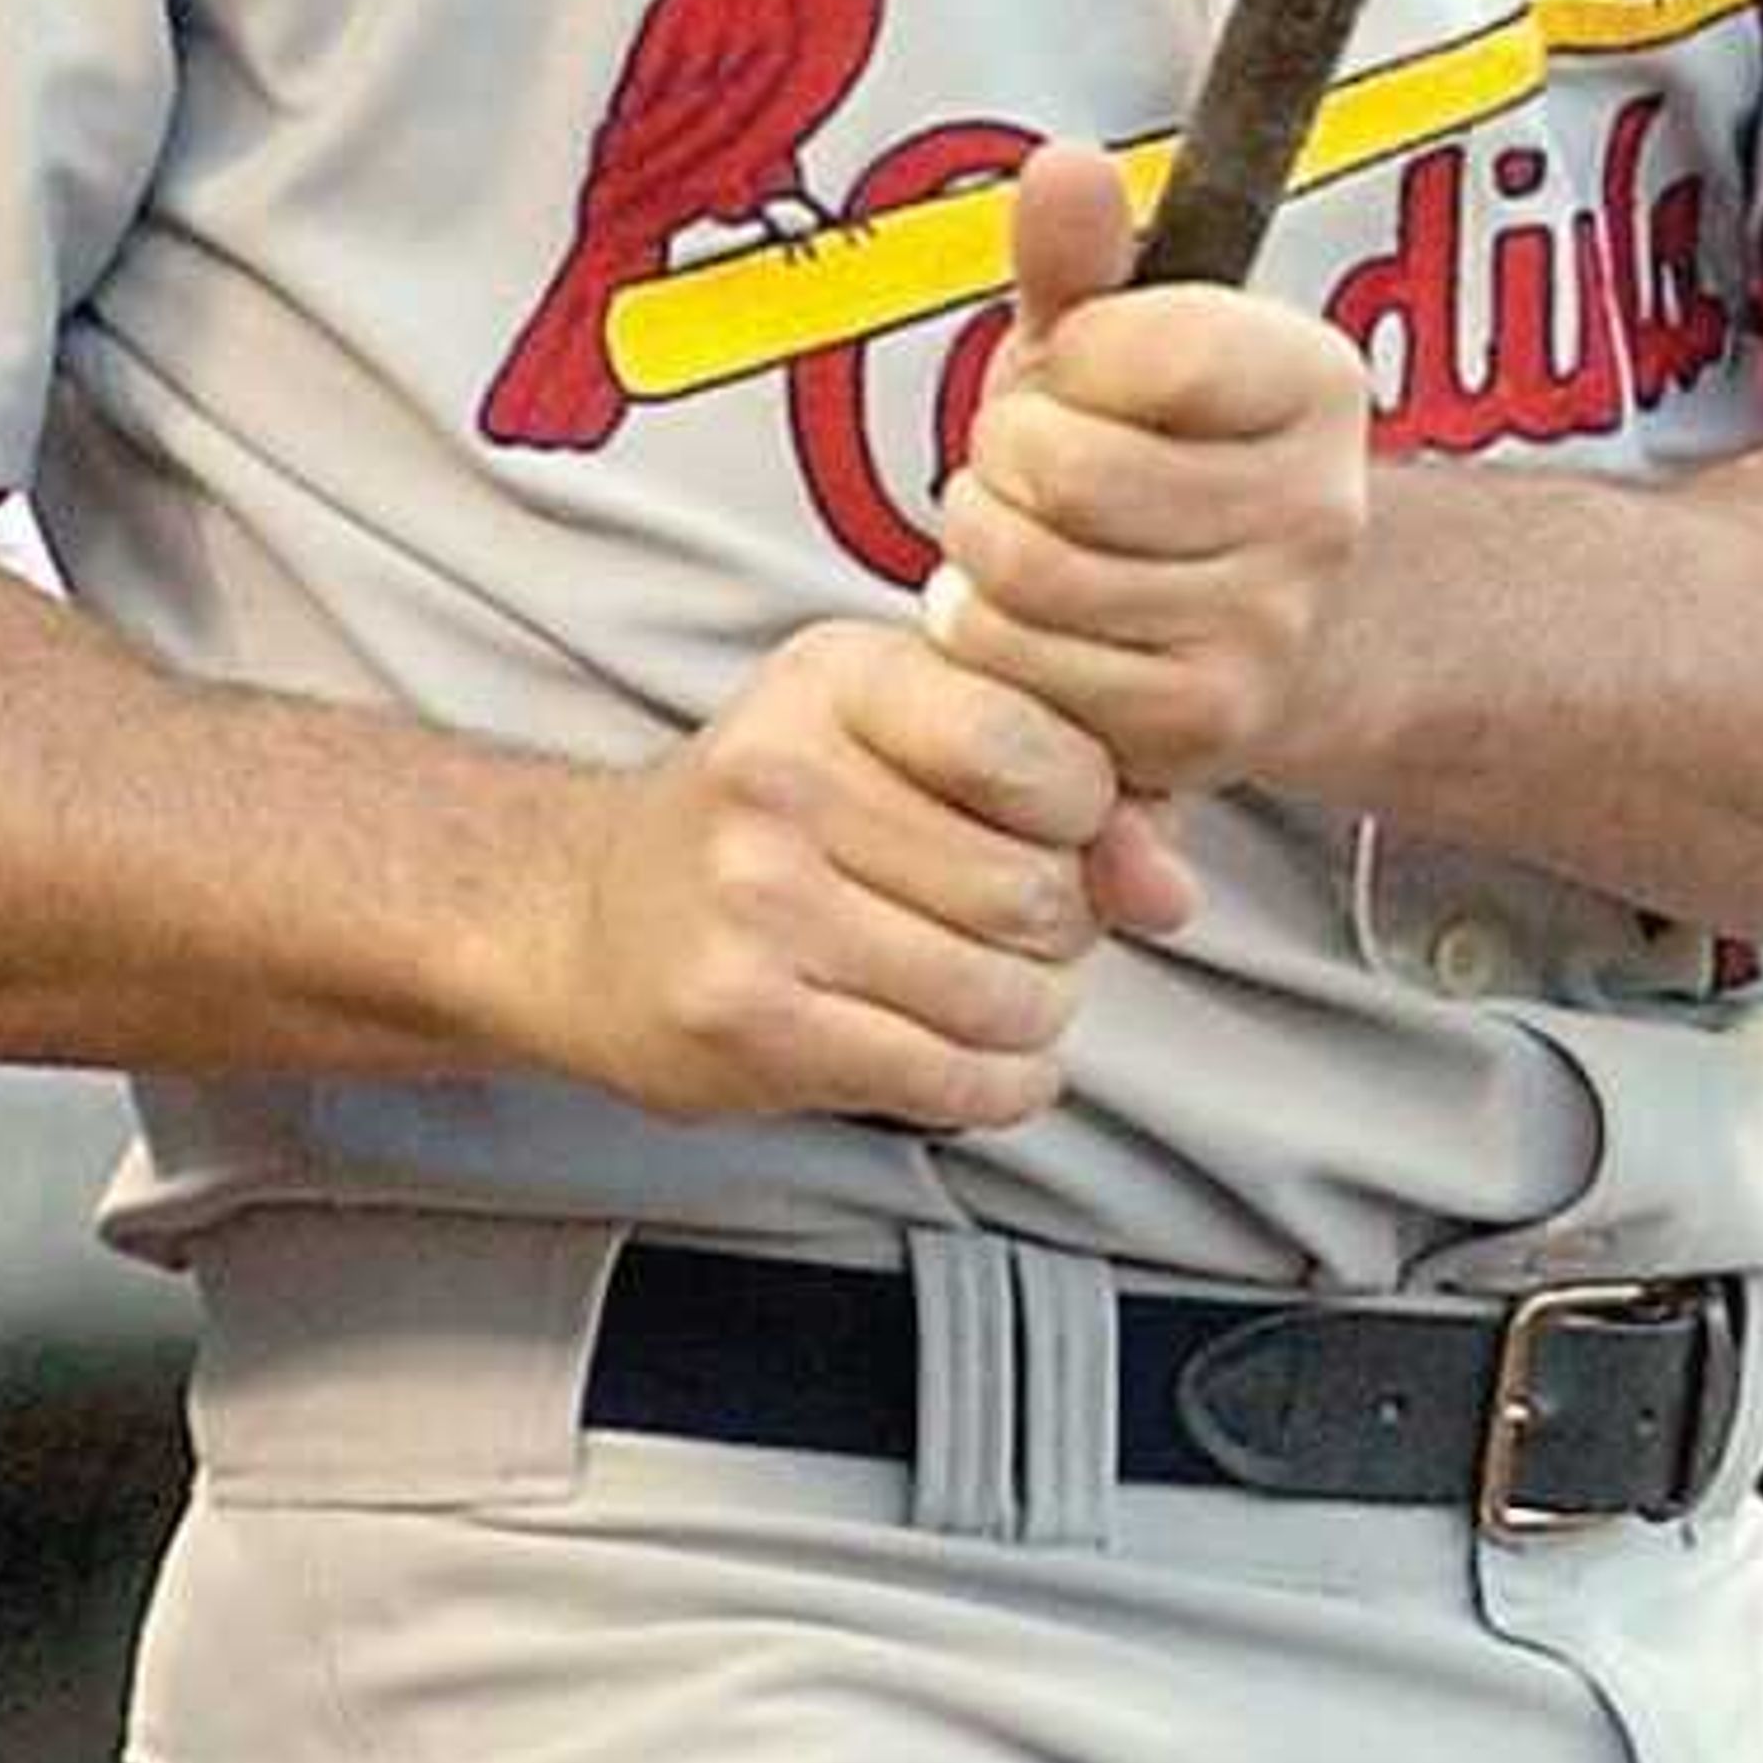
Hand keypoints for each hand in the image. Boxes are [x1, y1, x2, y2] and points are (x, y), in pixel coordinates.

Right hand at [529, 615, 1141, 1134]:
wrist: (591, 914)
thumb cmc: (784, 820)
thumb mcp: (908, 744)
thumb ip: (1070, 785)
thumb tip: (1171, 887)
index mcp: (837, 679)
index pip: (1037, 750)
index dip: (1082, 812)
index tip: (1051, 827)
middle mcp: (784, 778)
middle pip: (1033, 888)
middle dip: (1060, 926)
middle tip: (1014, 925)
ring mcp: (756, 904)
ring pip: (1002, 994)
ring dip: (1030, 1013)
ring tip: (988, 989)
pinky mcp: (744, 1020)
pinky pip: (948, 1077)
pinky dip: (998, 1083)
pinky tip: (976, 1058)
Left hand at [927, 141, 1371, 807]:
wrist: (1248, 625)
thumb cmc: (1158, 459)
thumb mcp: (1116, 342)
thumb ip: (1082, 256)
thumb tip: (1066, 164)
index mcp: (1313, 382)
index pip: (1148, 348)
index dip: (1069, 359)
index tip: (1076, 375)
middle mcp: (1320, 507)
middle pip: (1072, 471)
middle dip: (1004, 460)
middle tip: (1022, 469)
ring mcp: (1272, 627)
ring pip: (1037, 575)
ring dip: (984, 551)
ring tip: (1019, 538)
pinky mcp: (1207, 725)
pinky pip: (1029, 675)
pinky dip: (990, 643)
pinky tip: (1021, 620)